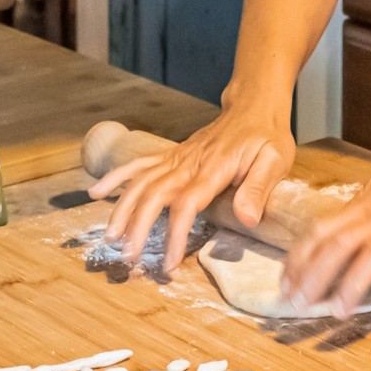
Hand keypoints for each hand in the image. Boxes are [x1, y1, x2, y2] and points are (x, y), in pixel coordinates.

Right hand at [89, 102, 295, 266]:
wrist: (254, 108)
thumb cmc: (266, 137)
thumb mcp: (274, 161)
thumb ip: (258, 188)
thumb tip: (247, 218)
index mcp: (212, 170)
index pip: (186, 204)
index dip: (174, 234)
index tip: (169, 262)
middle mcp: (187, 163)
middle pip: (153, 195)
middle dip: (138, 227)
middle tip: (129, 257)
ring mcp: (175, 158)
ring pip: (140, 182)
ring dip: (122, 209)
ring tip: (110, 237)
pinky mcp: (171, 156)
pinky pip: (138, 165)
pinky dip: (115, 177)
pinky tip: (96, 191)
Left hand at [280, 145, 370, 315]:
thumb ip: (362, 212)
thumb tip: (335, 233)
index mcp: (368, 202)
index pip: (322, 229)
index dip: (300, 258)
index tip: (286, 284)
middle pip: (340, 242)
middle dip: (315, 276)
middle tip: (299, 304)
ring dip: (354, 282)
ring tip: (339, 310)